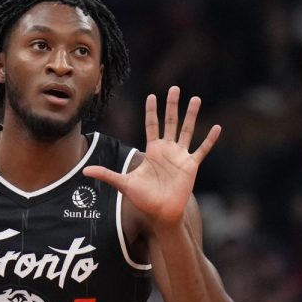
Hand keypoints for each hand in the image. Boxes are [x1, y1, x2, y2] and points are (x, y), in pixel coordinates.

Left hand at [83, 86, 219, 224]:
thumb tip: (84, 171)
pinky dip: (210, 140)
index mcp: (152, 151)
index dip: (151, 111)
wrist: (160, 213)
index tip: (152, 96)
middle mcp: (167, 150)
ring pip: (186, 131)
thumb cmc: (144, 199)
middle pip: (170, 122)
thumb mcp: (123, 183)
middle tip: (175, 88)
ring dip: (191, 115)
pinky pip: (202, 150)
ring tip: (195, 99)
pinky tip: (217, 128)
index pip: (152, 125)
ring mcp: (180, 157)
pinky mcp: (191, 166)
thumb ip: (106, 174)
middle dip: (172, 105)